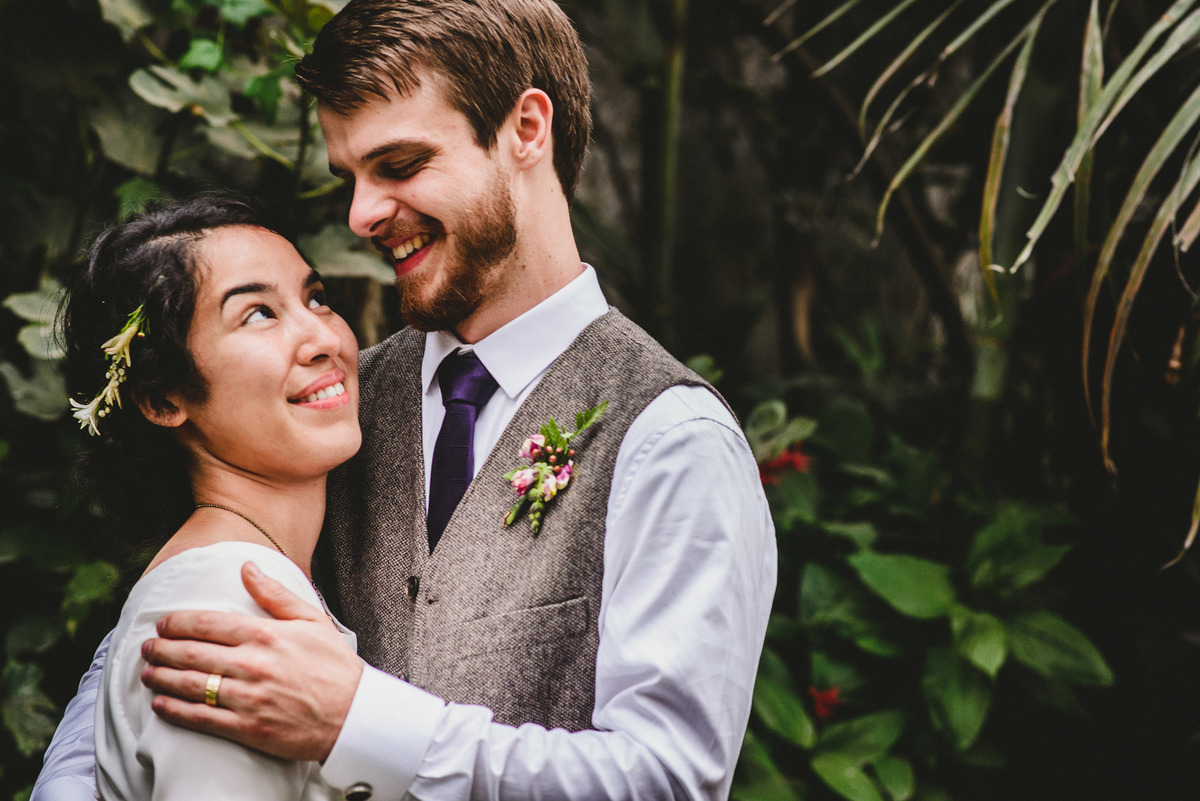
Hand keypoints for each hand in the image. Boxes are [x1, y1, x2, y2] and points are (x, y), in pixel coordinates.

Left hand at [140, 562, 362, 761]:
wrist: (353, 715)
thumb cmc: (334, 666)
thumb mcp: (311, 620)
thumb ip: (275, 594)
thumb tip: (248, 567)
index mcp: (265, 635)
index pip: (209, 624)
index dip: (180, 623)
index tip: (164, 623)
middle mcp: (252, 664)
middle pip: (192, 653)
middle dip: (162, 649)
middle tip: (147, 647)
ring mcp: (247, 697)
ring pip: (191, 685)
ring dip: (162, 678)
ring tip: (147, 673)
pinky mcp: (247, 727)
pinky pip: (201, 717)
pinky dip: (176, 711)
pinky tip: (161, 704)